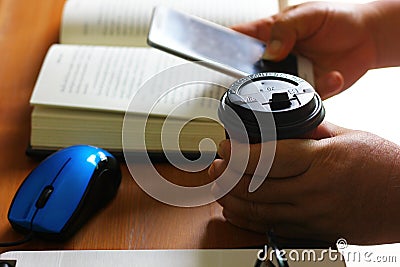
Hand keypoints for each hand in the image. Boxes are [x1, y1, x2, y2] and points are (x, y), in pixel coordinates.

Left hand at [208, 122, 399, 244]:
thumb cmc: (384, 165)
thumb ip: (310, 130)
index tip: (225, 147)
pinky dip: (247, 218)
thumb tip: (281, 126)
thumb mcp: (347, 135)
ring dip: (231, 198)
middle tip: (216, 164)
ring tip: (218, 185)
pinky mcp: (313, 231)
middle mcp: (313, 191)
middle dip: (227, 175)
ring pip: (258, 211)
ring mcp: (312, 216)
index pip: (267, 158)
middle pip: (255, 187)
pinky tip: (234, 209)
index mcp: (321, 160)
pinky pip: (271, 227)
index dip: (238, 154)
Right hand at [233, 2, 376, 98]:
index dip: (224, 49)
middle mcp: (277, 57)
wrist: (368, 36)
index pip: (239, 41)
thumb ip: (286, 30)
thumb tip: (270, 52)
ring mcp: (291, 74)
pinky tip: (332, 75)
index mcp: (270, 34)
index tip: (216, 56)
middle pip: (251, 72)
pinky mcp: (308, 89)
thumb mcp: (308, 14)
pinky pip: (306, 96)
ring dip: (290, 86)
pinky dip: (320, 89)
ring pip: (277, 90)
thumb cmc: (338, 18)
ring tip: (308, 70)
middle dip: (254, 77)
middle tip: (267, 72)